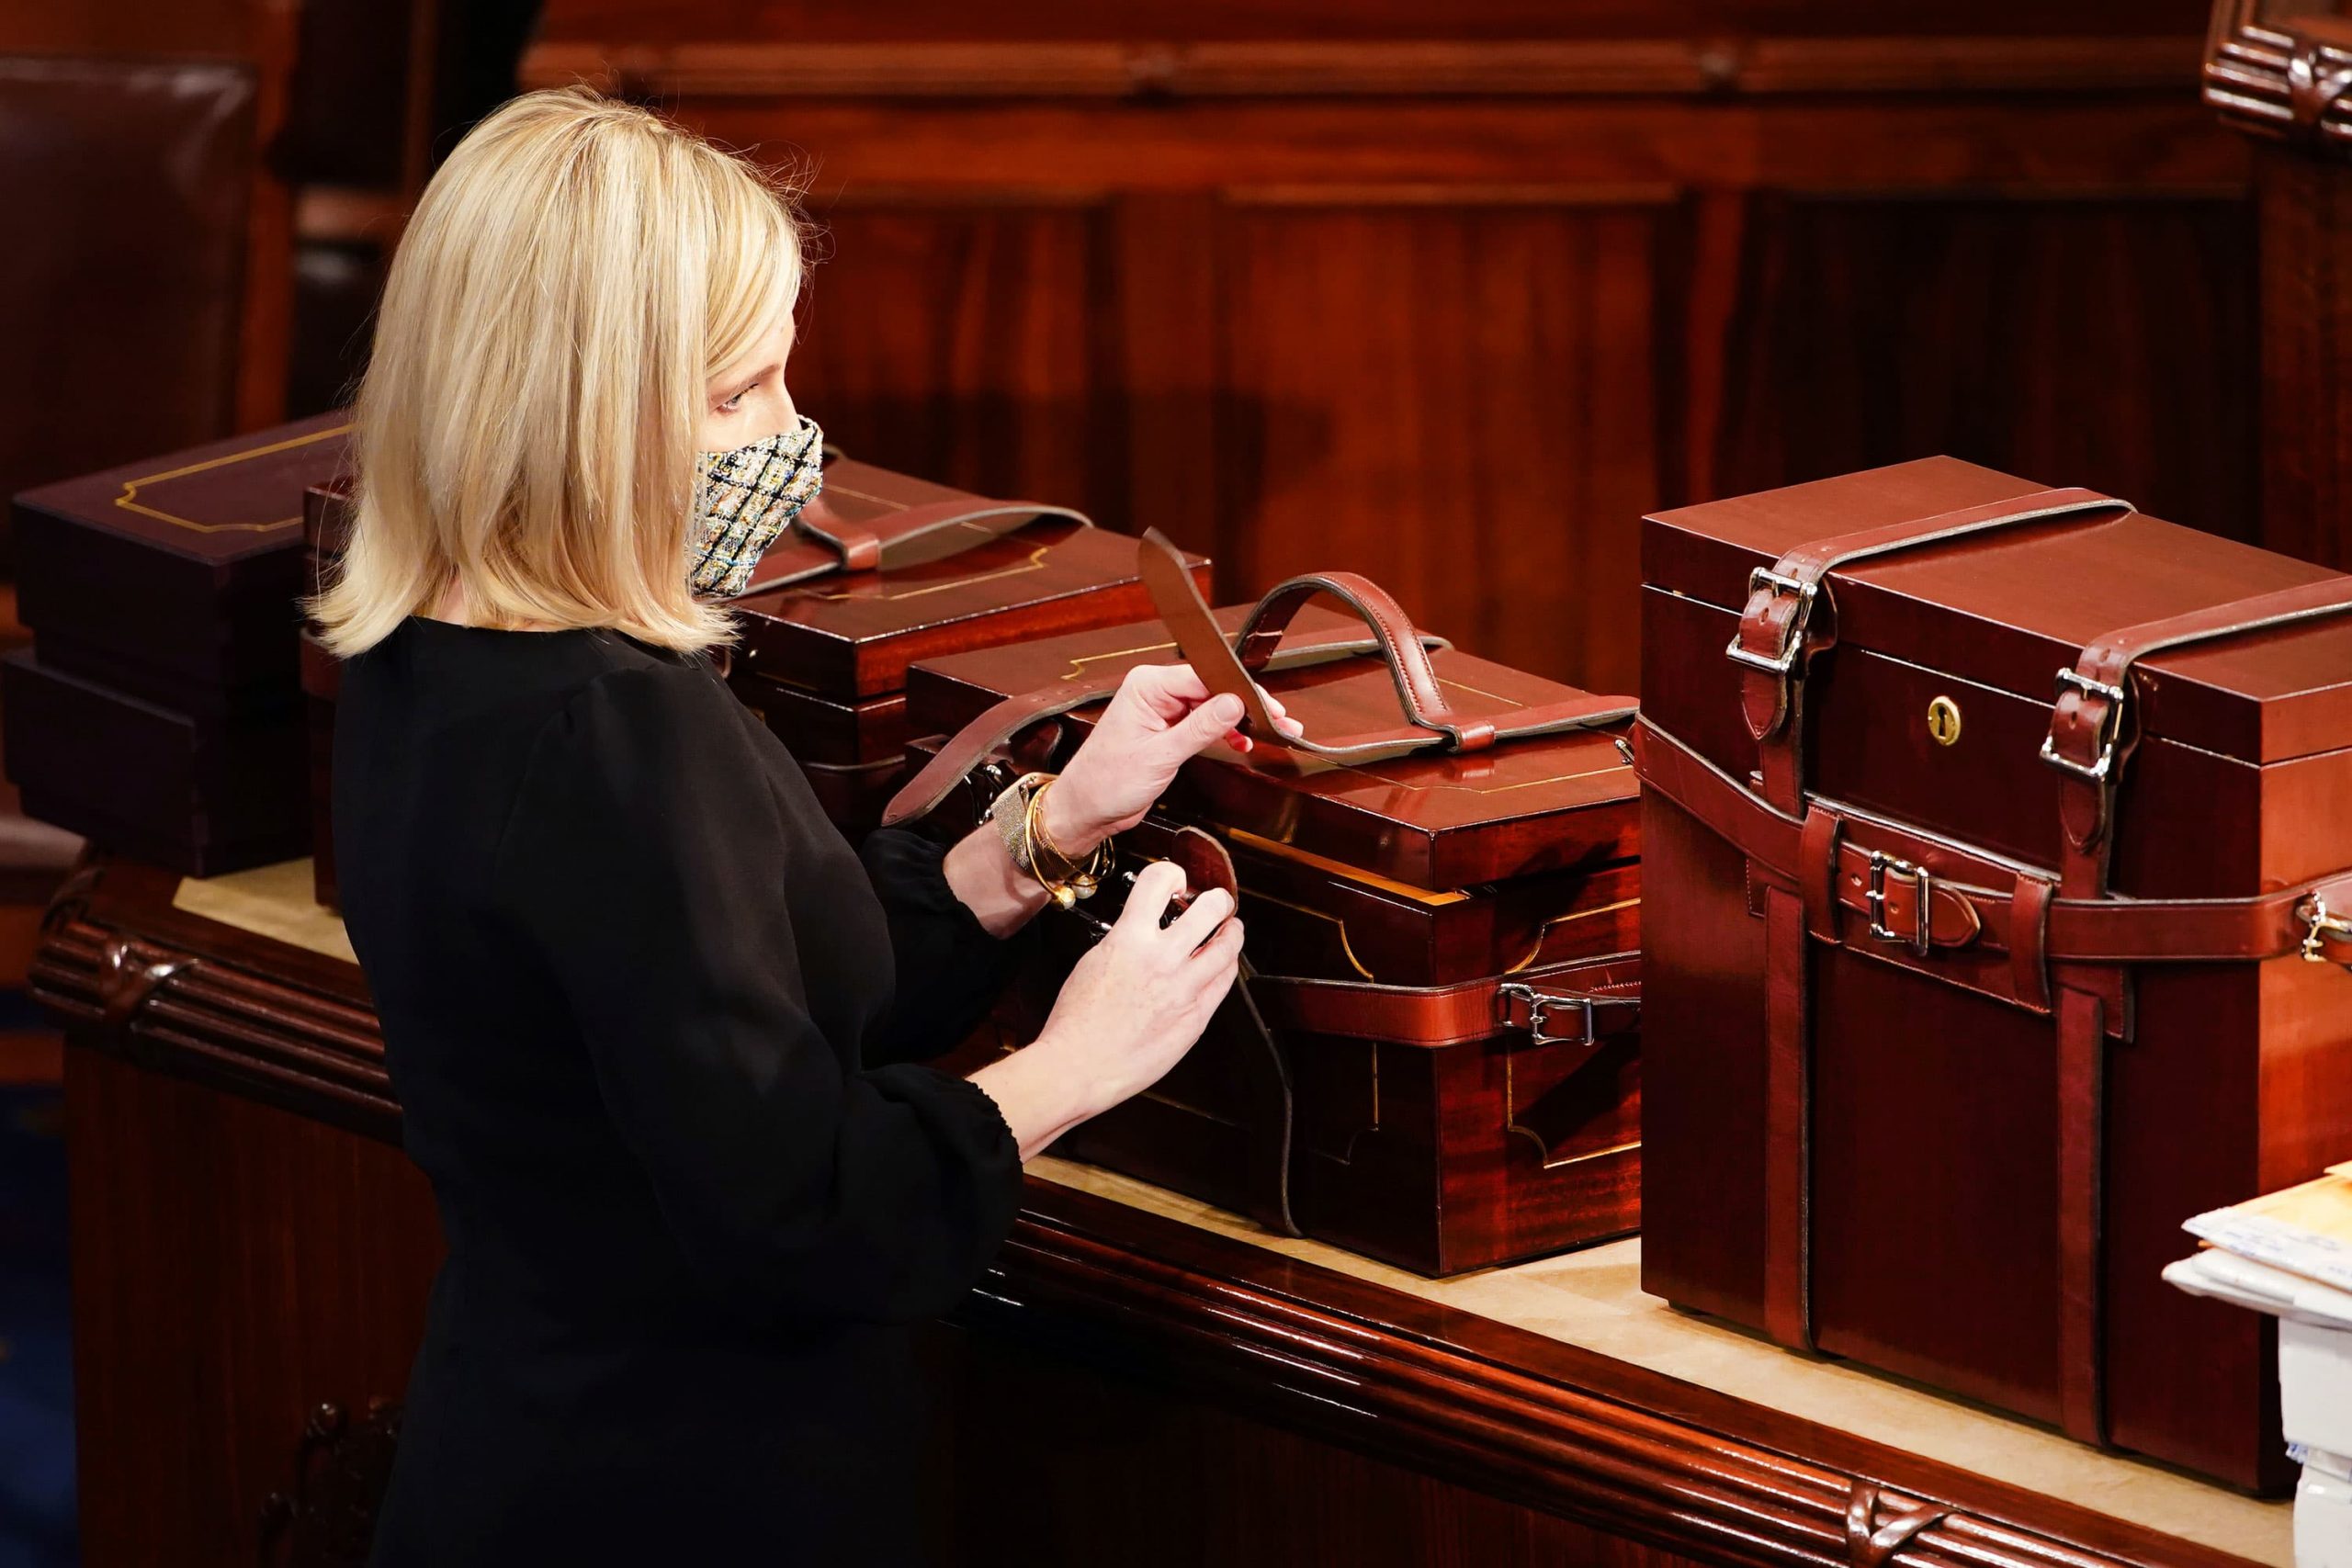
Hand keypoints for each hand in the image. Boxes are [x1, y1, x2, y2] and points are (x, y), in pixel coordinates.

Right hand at [967, 861, 1243, 1158]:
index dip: (1172, 872)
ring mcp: (1184, 989)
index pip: (1160, 880)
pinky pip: (1224, 984)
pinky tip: (1221, 966)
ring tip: (1230, 929)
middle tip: (1217, 901)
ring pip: (1228, 947)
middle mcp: (1162, 959)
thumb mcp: (1093, 962)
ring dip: (1232, 932)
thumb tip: (1143, 929)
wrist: (1080, 1067)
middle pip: (1211, 909)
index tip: (1176, 880)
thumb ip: (1126, 940)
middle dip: (1218, 900)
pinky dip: (1226, 968)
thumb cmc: (1077, 1022)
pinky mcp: (1196, 1018)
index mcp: (1130, 939)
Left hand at [1042, 665, 1303, 852]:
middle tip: (1277, 719)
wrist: (1085, 810)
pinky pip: (1202, 723)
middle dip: (1244, 704)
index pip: (1203, 675)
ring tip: (1270, 731)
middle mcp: (1154, 693)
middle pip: (1211, 688)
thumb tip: (1233, 704)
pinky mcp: (1166, 731)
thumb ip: (1200, 728)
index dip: (1238, 689)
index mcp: (1147, 686)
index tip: (1264, 704)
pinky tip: (1242, 742)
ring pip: (1210, 706)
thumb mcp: (1160, 756)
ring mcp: (1161, 711)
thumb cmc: (1105, 782)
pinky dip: (1223, 732)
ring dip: (1238, 720)